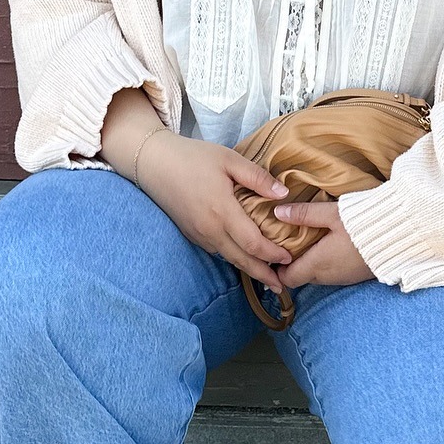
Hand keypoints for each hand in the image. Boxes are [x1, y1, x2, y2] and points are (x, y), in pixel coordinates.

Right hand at [136, 131, 293, 293]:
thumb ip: (257, 178)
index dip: (273, 254)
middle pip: (241, 260)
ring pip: (228, 258)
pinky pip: (216, 251)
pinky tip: (243, 255)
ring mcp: (199, 234)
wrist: (154, 163)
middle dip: (263, 274)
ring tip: (267, 275)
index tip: (289, 258)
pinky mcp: (191, 234)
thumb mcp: (229, 159)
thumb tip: (284, 194)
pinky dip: (233, 257)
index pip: (253, 243)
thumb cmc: (193, 157)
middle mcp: (210, 229)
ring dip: (248, 268)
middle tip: (281, 286)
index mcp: (222, 211)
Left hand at [271, 200, 373, 288]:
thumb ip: (304, 213)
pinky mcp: (357, 275)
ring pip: (319, 276)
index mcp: (317, 264)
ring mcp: (344, 278)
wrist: (403, 236)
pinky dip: (327, 262)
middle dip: (294, 263)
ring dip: (312, 262)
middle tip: (290, 242)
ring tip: (310, 240)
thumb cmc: (364, 225)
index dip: (278, 268)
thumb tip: (278, 212)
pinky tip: (331, 244)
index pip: (288, 279)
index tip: (276, 252)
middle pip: (302, 277)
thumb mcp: (332, 214)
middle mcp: (328, 276)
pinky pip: (334, 273)